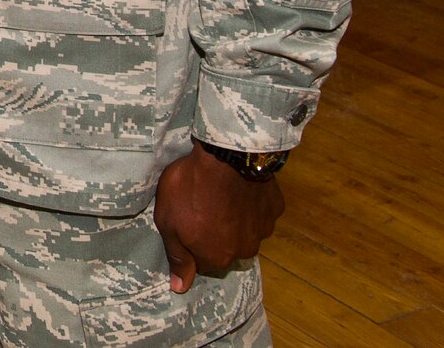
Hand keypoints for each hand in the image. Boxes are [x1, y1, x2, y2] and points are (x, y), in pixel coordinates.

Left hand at [154, 145, 284, 292]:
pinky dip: (250, 203)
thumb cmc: (190, 189)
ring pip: (244, 231)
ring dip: (233, 219)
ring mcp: (263, 229)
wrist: (226, 157)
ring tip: (218, 195)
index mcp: (217, 257)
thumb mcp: (168, 222)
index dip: (189, 242)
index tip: (183, 222)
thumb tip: (180, 287)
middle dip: (213, 233)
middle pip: (225, 248)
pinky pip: (259, 211)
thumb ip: (177, 257)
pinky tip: (238, 187)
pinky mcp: (274, 208)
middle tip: (200, 206)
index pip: (201, 262)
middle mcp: (244, 251)